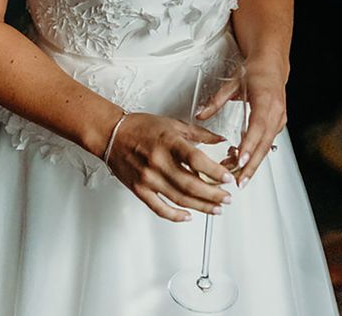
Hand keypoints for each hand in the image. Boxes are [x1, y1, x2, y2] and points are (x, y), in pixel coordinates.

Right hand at [105, 112, 235, 222]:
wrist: (112, 134)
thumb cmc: (141, 127)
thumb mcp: (173, 124)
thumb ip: (199, 134)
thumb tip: (220, 140)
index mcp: (169, 142)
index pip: (197, 161)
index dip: (216, 172)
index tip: (228, 179)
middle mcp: (159, 161)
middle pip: (191, 184)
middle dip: (214, 195)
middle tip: (227, 198)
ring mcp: (148, 178)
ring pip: (179, 199)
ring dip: (201, 207)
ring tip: (216, 208)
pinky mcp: (139, 190)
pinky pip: (160, 208)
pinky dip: (175, 215)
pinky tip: (188, 216)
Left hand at [195, 59, 286, 188]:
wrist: (272, 64)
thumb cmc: (255, 70)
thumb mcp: (233, 82)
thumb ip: (216, 100)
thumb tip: (201, 114)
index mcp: (266, 101)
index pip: (257, 128)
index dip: (248, 145)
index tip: (240, 160)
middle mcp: (276, 113)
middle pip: (264, 145)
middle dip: (251, 166)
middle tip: (239, 182)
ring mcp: (279, 119)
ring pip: (266, 147)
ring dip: (252, 163)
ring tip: (237, 176)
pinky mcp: (277, 124)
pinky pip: (267, 142)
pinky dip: (255, 153)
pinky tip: (242, 160)